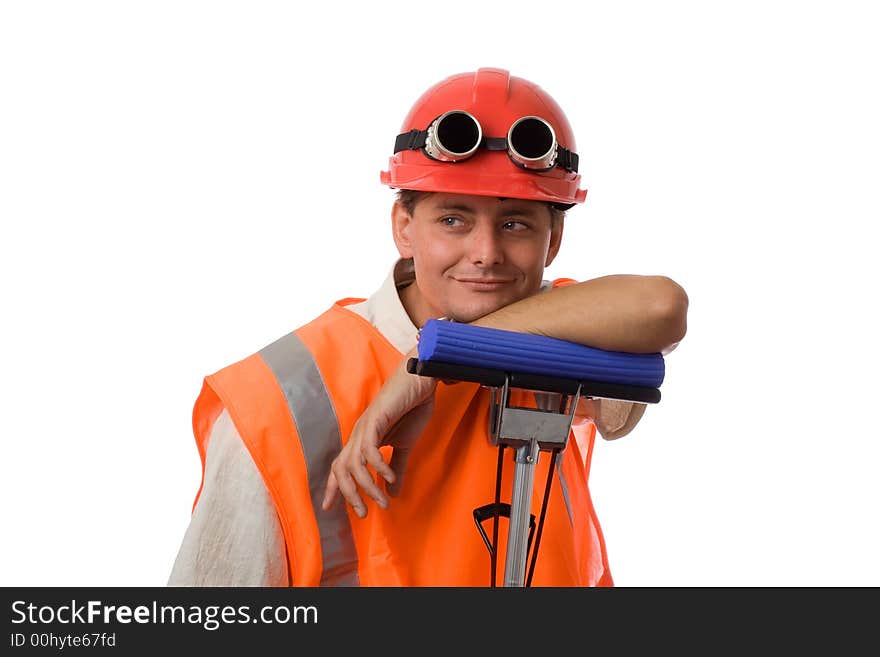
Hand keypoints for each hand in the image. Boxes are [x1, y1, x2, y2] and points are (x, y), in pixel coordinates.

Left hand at [321, 349, 436, 517]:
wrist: (420, 380)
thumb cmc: (411, 408)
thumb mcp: (404, 445)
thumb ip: (396, 467)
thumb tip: (392, 493)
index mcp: (362, 440)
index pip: (340, 467)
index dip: (334, 488)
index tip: (330, 508)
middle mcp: (359, 434)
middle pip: (342, 469)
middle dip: (350, 495)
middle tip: (363, 514)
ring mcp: (366, 426)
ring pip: (354, 463)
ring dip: (367, 486)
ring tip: (382, 501)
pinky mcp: (377, 419)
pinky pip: (370, 448)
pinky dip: (378, 465)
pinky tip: (390, 476)